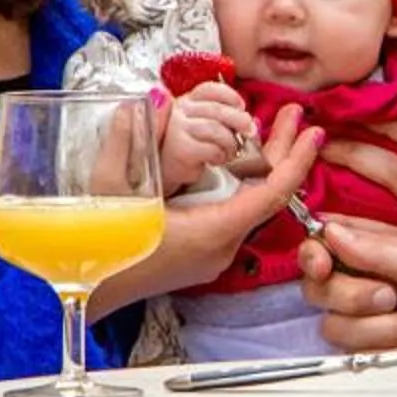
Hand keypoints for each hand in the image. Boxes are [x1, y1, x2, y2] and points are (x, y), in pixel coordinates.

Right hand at [86, 106, 321, 319]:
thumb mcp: (108, 191)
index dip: (297, 160)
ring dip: (259, 166)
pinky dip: (239, 183)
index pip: (272, 194)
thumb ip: (130, 142)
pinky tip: (233, 159)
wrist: (82, 295)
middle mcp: (221, 246)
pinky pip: (230, 212)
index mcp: (212, 231)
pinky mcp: (200, 253)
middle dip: (282, 152)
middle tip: (295, 114)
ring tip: (270, 127)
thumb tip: (152, 101)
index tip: (314, 131)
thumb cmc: (95, 252)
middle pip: (265, 196)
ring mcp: (212, 253)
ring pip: (248, 204)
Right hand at [157, 81, 252, 195]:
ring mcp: (177, 128)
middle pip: (218, 109)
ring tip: (229, 152)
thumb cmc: (189, 147)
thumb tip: (253, 124)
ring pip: (217, 129)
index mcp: (188, 100)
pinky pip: (211, 148)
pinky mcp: (180, 148)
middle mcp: (180, 110)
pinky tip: (215, 160)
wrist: (164, 170)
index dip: (230, 96)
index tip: (241, 108)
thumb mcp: (206, 127)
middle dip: (239, 120)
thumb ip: (226, 121)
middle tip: (249, 132)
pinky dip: (220, 156)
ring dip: (230, 143)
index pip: (210, 89)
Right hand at [296, 217, 396, 351]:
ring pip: (333, 324)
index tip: (323, 265)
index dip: (313, 255)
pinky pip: (353, 350)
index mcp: (375, 251)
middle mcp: (363, 281)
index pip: (322, 247)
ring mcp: (365, 318)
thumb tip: (330, 230)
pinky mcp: (370, 349)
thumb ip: (380, 250)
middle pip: (318, 289)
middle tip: (392, 296)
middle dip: (354, 295)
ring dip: (379, 326)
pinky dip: (386, 345)